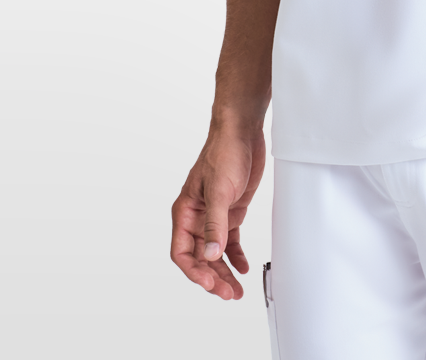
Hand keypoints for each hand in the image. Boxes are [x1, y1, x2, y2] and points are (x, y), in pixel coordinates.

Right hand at [170, 120, 265, 299]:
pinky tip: (243, 267)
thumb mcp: (219, 190)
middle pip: (199, 257)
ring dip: (224, 272)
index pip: (182, 252)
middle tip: (228, 294)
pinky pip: (229, 241)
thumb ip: (215, 225)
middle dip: (212, 277)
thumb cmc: (225, 152)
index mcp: (185, 212)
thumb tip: (210, 255)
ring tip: (236, 290)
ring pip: (215, 253)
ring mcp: (214, 215)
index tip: (210, 284)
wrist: (242, 132)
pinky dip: (235, 256)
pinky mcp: (231, 211)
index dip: (194, 271)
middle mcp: (196, 217)